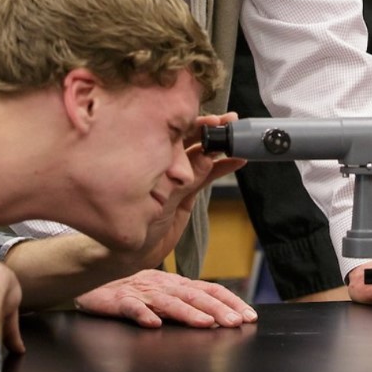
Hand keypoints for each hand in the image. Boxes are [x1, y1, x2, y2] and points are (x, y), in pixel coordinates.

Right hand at [75, 269, 257, 328]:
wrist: (96, 278)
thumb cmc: (133, 287)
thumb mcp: (164, 291)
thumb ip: (186, 300)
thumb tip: (217, 313)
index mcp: (177, 284)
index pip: (210, 289)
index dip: (231, 301)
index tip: (249, 315)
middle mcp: (164, 286)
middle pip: (195, 296)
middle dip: (218, 309)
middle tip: (236, 321)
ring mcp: (143, 292)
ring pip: (169, 303)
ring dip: (188, 313)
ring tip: (206, 323)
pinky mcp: (120, 301)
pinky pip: (132, 308)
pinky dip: (143, 314)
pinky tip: (153, 324)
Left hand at [139, 113, 246, 263]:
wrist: (132, 251)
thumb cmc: (133, 222)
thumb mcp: (161, 200)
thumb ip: (184, 180)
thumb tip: (206, 158)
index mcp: (152, 156)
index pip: (176, 133)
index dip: (196, 124)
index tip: (215, 121)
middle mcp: (166, 163)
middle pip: (192, 139)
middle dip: (212, 129)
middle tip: (232, 122)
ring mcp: (179, 176)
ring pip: (203, 155)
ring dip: (221, 146)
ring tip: (239, 137)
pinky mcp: (189, 191)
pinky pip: (208, 175)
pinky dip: (223, 167)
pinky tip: (237, 160)